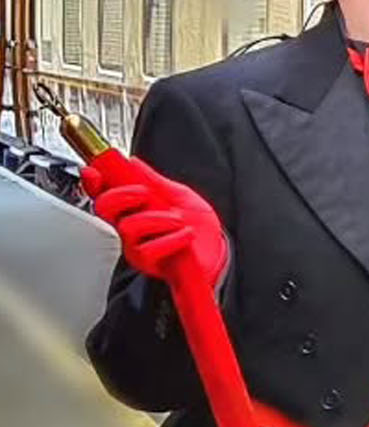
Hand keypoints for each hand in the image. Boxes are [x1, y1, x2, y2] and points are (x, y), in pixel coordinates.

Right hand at [81, 155, 227, 284]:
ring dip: (157, 219)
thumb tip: (132, 163)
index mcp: (133, 207)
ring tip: (179, 220)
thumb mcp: (178, 195)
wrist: (216, 251)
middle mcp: (128, 226)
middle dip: (122, 194)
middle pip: (103, 208)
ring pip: (127, 227)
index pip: (103, 192)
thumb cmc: (196, 226)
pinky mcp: (147, 263)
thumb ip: (153, 180)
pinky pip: (147, 249)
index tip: (94, 171)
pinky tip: (185, 236)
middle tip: (145, 193)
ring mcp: (134, 245)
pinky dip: (171, 238)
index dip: (93, 181)